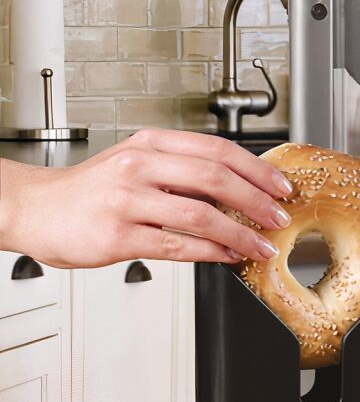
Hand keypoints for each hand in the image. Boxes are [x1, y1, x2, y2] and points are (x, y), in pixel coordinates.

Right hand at [0, 129, 292, 268]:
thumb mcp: (136, 163)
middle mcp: (141, 167)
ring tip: (259, 246)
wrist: (36, 208)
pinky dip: (209, 253)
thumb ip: (181, 170)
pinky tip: (226, 257)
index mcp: (151, 144)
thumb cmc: (91, 189)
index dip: (257, 169)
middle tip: (278, 217)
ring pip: (200, 215)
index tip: (281, 186)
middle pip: (215, 178)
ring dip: (239, 233)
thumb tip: (237, 188)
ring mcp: (128, 201)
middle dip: (256, 200)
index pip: (217, 149)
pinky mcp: (118, 236)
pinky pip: (176, 245)